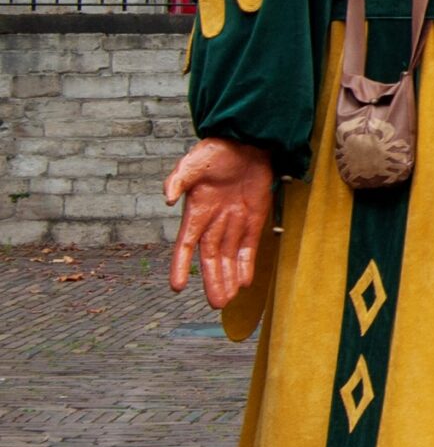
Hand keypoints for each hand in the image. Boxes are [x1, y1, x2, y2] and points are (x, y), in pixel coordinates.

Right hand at [165, 139, 274, 309]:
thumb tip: (166, 198)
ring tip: (227, 301)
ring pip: (229, 257)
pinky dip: (247, 265)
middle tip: (216, 305)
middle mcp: (213, 222)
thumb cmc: (215, 151)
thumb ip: (178, 179)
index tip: (177, 287)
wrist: (246, 141)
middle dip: (212, 281)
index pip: (185, 246)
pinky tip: (245, 283)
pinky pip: (249, 247)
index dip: (181, 266)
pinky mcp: (254, 218)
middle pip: (211, 258)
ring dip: (228, 278)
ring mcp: (234, 222)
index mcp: (195, 212)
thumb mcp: (193, 162)